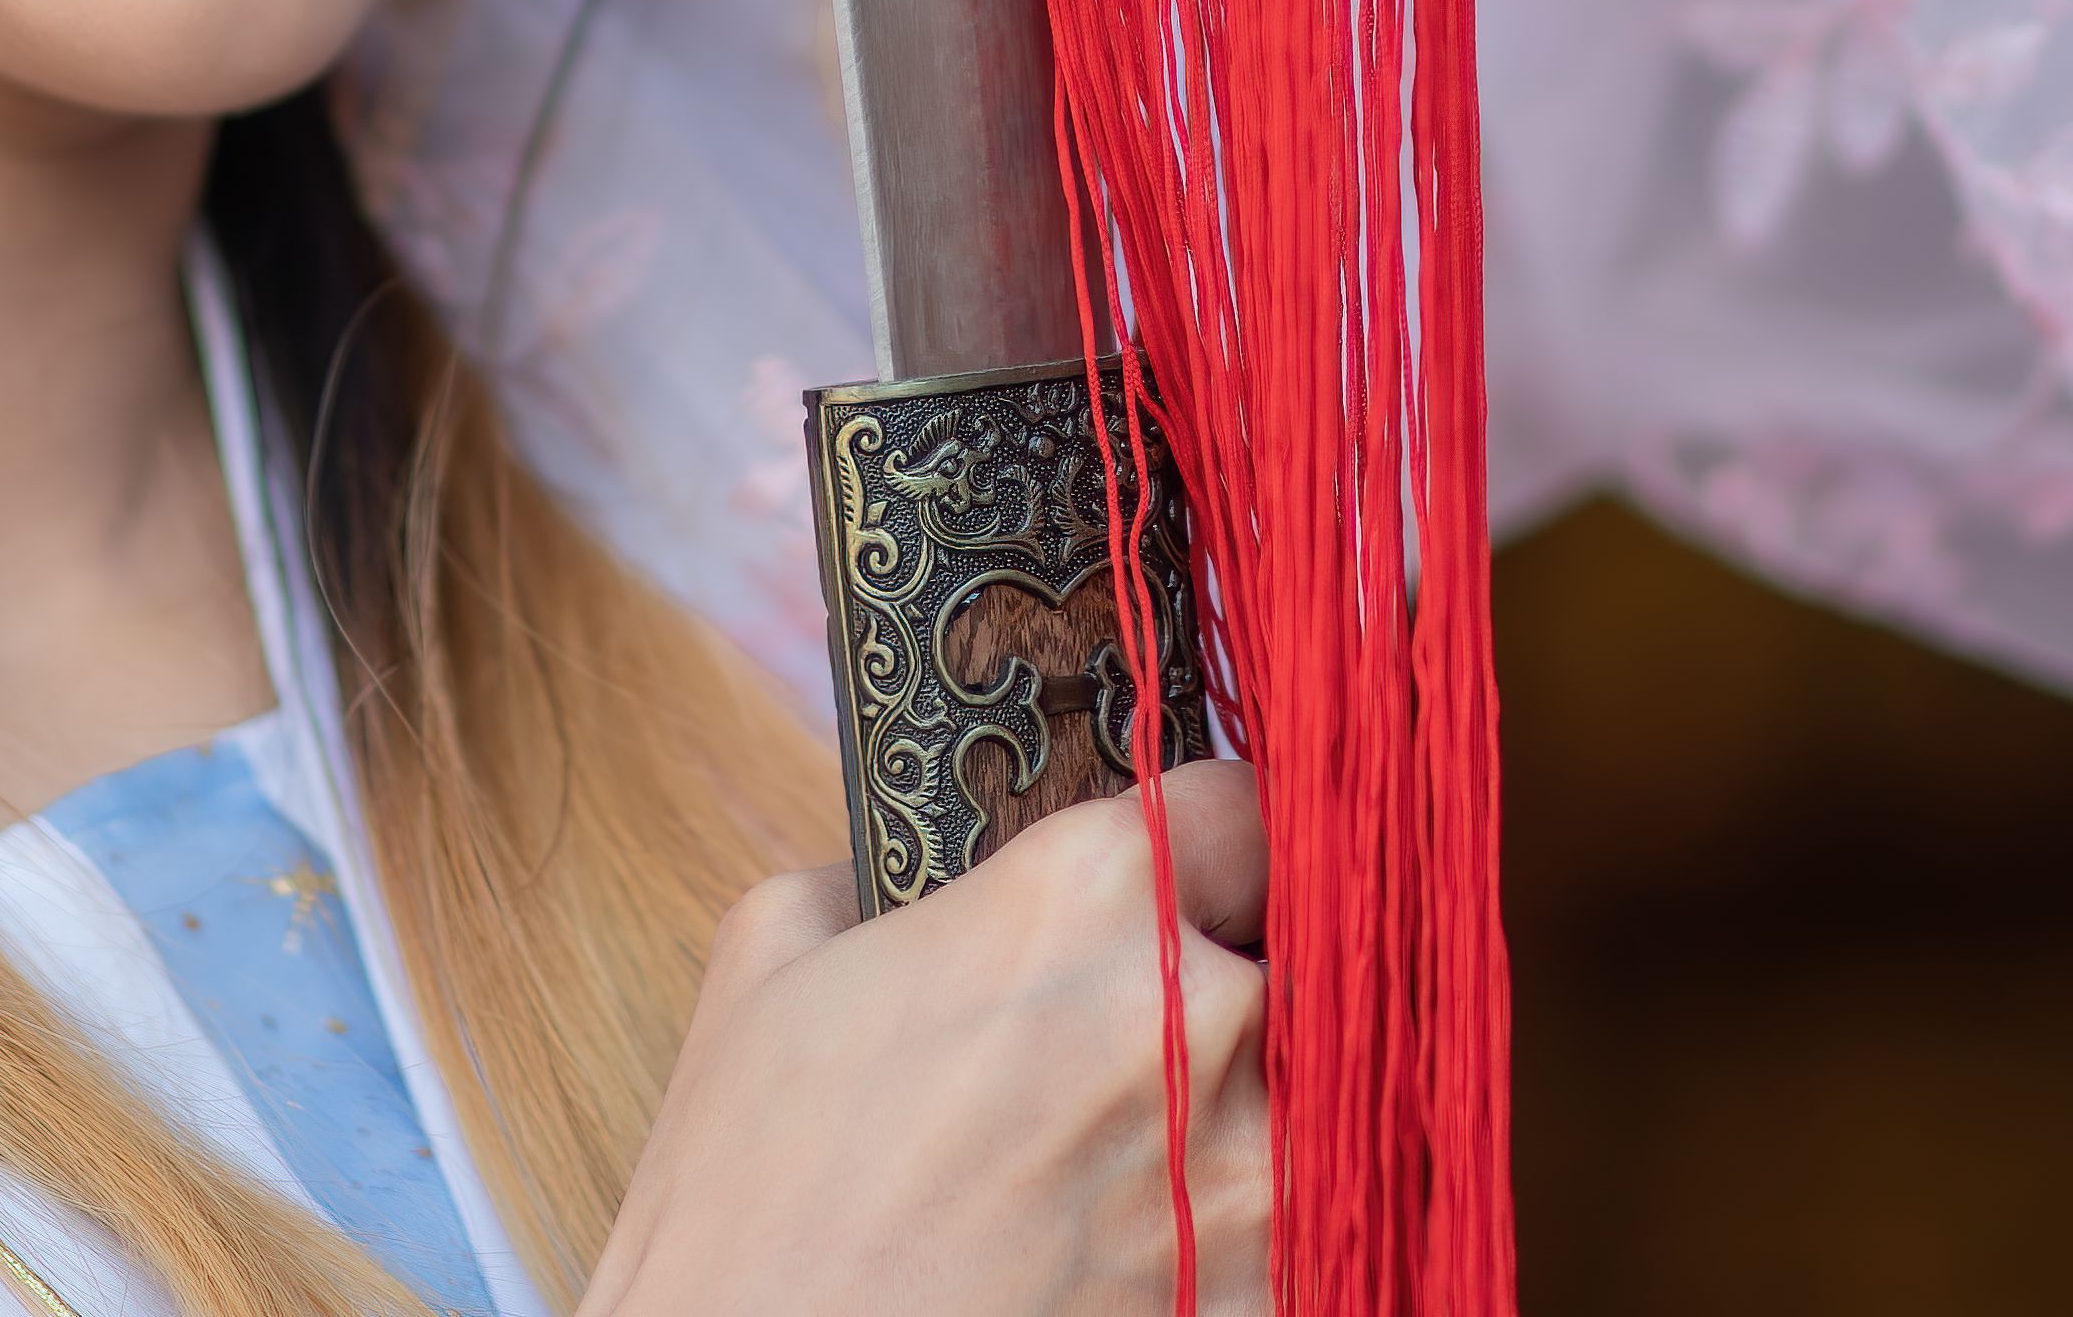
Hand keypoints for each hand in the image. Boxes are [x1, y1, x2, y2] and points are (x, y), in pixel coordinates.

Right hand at [582, 759, 1269, 1316]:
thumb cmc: (746, 1211)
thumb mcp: (768, 970)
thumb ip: (878, 882)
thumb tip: (907, 876)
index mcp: (1094, 896)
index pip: (1253, 806)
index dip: (1223, 845)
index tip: (1206, 880)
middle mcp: (1204, 1015)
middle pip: (1305, 957)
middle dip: (1244, 989)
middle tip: (1159, 1044)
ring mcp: (1254, 1180)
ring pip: (1325, 1103)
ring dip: (1254, 1123)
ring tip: (1150, 1169)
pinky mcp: (1270, 1305)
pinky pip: (1312, 1238)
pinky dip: (1244, 1244)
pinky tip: (1150, 1258)